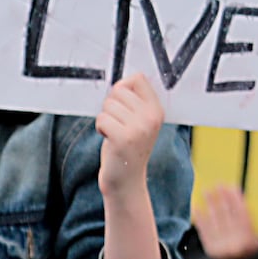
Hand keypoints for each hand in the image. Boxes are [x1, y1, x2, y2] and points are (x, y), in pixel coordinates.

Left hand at [95, 74, 162, 198]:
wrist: (126, 180)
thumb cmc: (127, 146)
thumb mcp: (138, 122)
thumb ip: (134, 101)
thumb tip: (120, 81)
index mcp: (157, 110)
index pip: (138, 78)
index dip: (123, 88)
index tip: (123, 105)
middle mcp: (151, 118)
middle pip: (119, 90)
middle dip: (111, 106)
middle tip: (118, 124)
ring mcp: (139, 128)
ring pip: (108, 105)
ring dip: (105, 119)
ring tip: (115, 134)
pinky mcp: (123, 138)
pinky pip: (101, 119)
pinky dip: (100, 128)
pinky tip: (109, 140)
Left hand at [193, 184, 257, 258]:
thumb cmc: (248, 250)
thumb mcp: (256, 239)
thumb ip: (249, 222)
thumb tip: (239, 197)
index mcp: (250, 239)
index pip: (242, 214)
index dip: (236, 199)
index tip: (231, 186)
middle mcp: (235, 242)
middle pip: (227, 215)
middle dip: (222, 198)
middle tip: (217, 184)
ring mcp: (222, 245)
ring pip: (215, 220)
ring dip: (210, 204)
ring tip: (206, 191)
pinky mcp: (210, 248)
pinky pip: (204, 230)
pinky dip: (200, 218)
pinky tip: (196, 207)